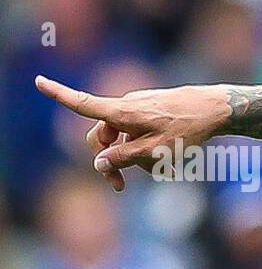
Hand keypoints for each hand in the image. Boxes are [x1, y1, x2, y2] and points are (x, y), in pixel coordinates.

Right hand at [35, 76, 229, 191]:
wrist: (216, 109)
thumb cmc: (188, 130)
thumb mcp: (157, 151)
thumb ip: (125, 158)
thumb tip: (99, 163)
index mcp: (123, 113)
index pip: (84, 103)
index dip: (60, 94)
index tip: (39, 80)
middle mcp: (126, 107)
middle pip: (101, 136)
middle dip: (107, 161)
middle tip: (120, 187)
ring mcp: (138, 110)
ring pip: (121, 138)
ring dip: (131, 157)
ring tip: (160, 168)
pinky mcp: (150, 113)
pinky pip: (137, 134)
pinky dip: (145, 148)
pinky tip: (169, 158)